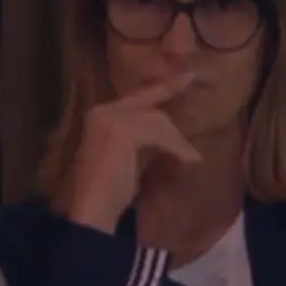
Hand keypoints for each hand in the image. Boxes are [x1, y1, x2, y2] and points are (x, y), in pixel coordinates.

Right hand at [66, 73, 201, 232]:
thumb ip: (142, 138)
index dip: (164, 88)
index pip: (138, 97)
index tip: (187, 77)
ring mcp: (112, 119)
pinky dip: (177, 147)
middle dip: (174, 122)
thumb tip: (168, 132)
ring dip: (177, 141)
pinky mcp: (124, 132)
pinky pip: (160, 134)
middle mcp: (104, 110)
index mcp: (100, 114)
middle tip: (194, 126)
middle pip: (150, 107)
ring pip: (158, 121)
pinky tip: (189, 159)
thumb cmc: (108, 190)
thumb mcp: (127, 155)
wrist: (91, 208)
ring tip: (191, 157)